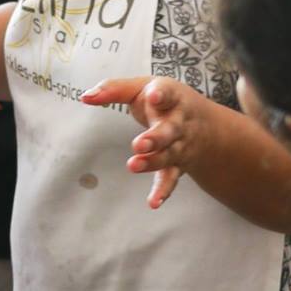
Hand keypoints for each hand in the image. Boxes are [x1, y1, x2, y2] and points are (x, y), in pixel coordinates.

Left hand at [82, 76, 218, 208]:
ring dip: (152, 162)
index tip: (154, 96)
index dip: (161, 94)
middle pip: (170, 130)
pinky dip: (163, 190)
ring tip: (134, 166)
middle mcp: (179, 122)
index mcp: (171, 97)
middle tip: (139, 144)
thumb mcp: (142, 87)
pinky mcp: (178, 164)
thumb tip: (85, 97)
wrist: (206, 124)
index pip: (167, 93)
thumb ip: (114, 90)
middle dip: (156, 137)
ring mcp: (180, 145)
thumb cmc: (164, 100)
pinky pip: (171, 178)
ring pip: (169, 155)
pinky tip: (153, 202)